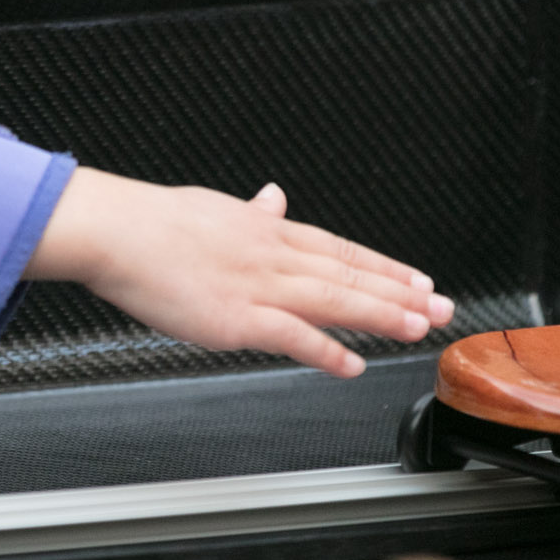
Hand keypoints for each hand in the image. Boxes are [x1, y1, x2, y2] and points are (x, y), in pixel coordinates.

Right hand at [25, 169, 454, 377]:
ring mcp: (257, 285)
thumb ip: (251, 211)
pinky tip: (353, 362)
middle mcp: (272, 254)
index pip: (339, 248)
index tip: (418, 279)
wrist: (116, 230)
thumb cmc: (152, 221)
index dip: (383, 266)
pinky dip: (326, 350)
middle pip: (349, 274)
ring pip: (334, 300)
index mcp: (266, 230)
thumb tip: (274, 197)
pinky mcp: (236, 317)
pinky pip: (292, 335)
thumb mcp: (213, 207)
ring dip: (381, 314)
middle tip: (443, 307)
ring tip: (418, 327)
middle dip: (401, 292)